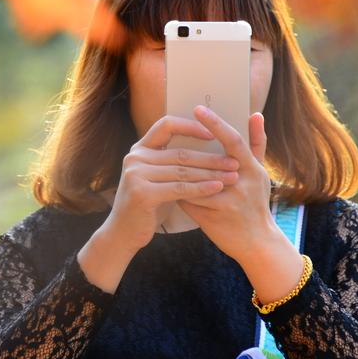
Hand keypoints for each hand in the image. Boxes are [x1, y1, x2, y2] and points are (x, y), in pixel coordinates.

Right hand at [99, 114, 241, 254]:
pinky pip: (179, 189)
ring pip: (182, 171)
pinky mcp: (142, 193)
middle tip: (233, 162)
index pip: (166, 125)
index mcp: (140, 149)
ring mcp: (136, 174)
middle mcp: (135, 158)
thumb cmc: (147, 205)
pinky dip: (201, 188)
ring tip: (232, 176)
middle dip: (210, 158)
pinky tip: (217, 188)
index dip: (190, 126)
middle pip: (180, 153)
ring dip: (210, 174)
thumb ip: (172, 163)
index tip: (212, 134)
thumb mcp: (157, 178)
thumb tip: (206, 148)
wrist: (123, 232)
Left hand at [177, 105, 275, 262]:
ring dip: (179, 173)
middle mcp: (242, 184)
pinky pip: (188, 200)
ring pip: (193, 181)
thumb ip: (256, 143)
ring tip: (166, 164)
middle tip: (171, 133)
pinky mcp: (213, 218)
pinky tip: (168, 188)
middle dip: (190, 146)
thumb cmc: (256, 202)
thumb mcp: (259, 173)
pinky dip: (178, 193)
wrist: (257, 243)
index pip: (233, 140)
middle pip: (210, 160)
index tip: (198, 109)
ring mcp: (228, 202)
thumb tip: (255, 114)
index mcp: (252, 169)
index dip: (216, 123)